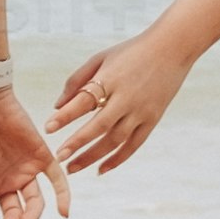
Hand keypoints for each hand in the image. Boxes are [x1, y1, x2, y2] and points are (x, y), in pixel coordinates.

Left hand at [51, 24, 194, 177]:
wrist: (171, 49)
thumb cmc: (130, 52)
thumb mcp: (101, 58)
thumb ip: (77, 80)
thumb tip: (57, 106)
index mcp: (111, 78)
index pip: (84, 100)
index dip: (66, 116)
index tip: (48, 128)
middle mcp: (126, 97)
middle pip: (99, 126)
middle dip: (77, 143)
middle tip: (59, 157)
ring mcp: (141, 111)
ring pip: (115, 140)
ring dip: (93, 156)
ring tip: (72, 167)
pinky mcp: (152, 120)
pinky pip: (133, 145)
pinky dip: (117, 159)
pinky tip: (100, 169)